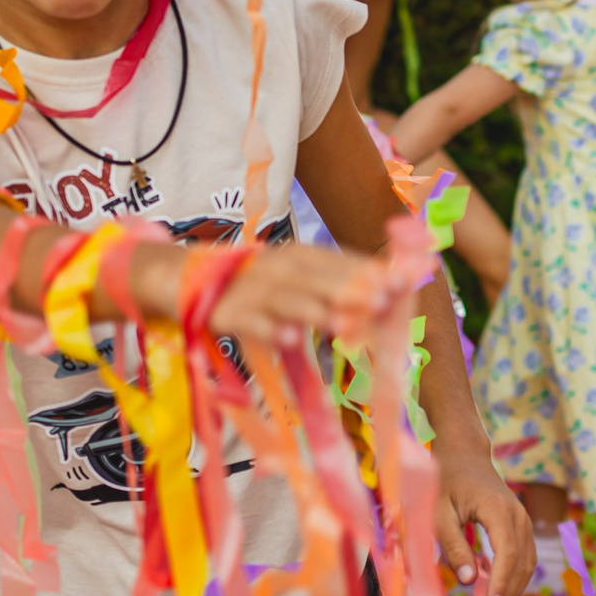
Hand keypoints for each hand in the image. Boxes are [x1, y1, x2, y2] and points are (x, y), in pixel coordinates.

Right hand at [200, 243, 388, 342]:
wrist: (193, 279)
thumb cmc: (261, 283)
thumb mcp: (298, 274)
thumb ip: (337, 282)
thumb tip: (389, 292)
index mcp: (301, 255)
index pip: (340, 260)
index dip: (370, 271)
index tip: (402, 283)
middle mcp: (280, 267)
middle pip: (318, 278)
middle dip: (350, 289)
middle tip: (382, 302)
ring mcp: (254, 290)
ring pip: (288, 299)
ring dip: (316, 311)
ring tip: (343, 325)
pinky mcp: (231, 313)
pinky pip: (252, 322)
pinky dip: (270, 330)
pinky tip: (290, 340)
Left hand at [432, 440, 531, 595]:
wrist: (464, 455)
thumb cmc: (445, 482)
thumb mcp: (439, 513)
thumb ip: (453, 545)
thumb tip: (467, 581)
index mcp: (498, 509)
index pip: (507, 552)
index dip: (500, 582)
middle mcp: (518, 515)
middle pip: (521, 563)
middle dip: (507, 594)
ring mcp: (523, 520)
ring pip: (527, 563)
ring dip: (513, 590)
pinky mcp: (520, 526)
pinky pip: (524, 557)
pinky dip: (514, 578)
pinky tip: (497, 594)